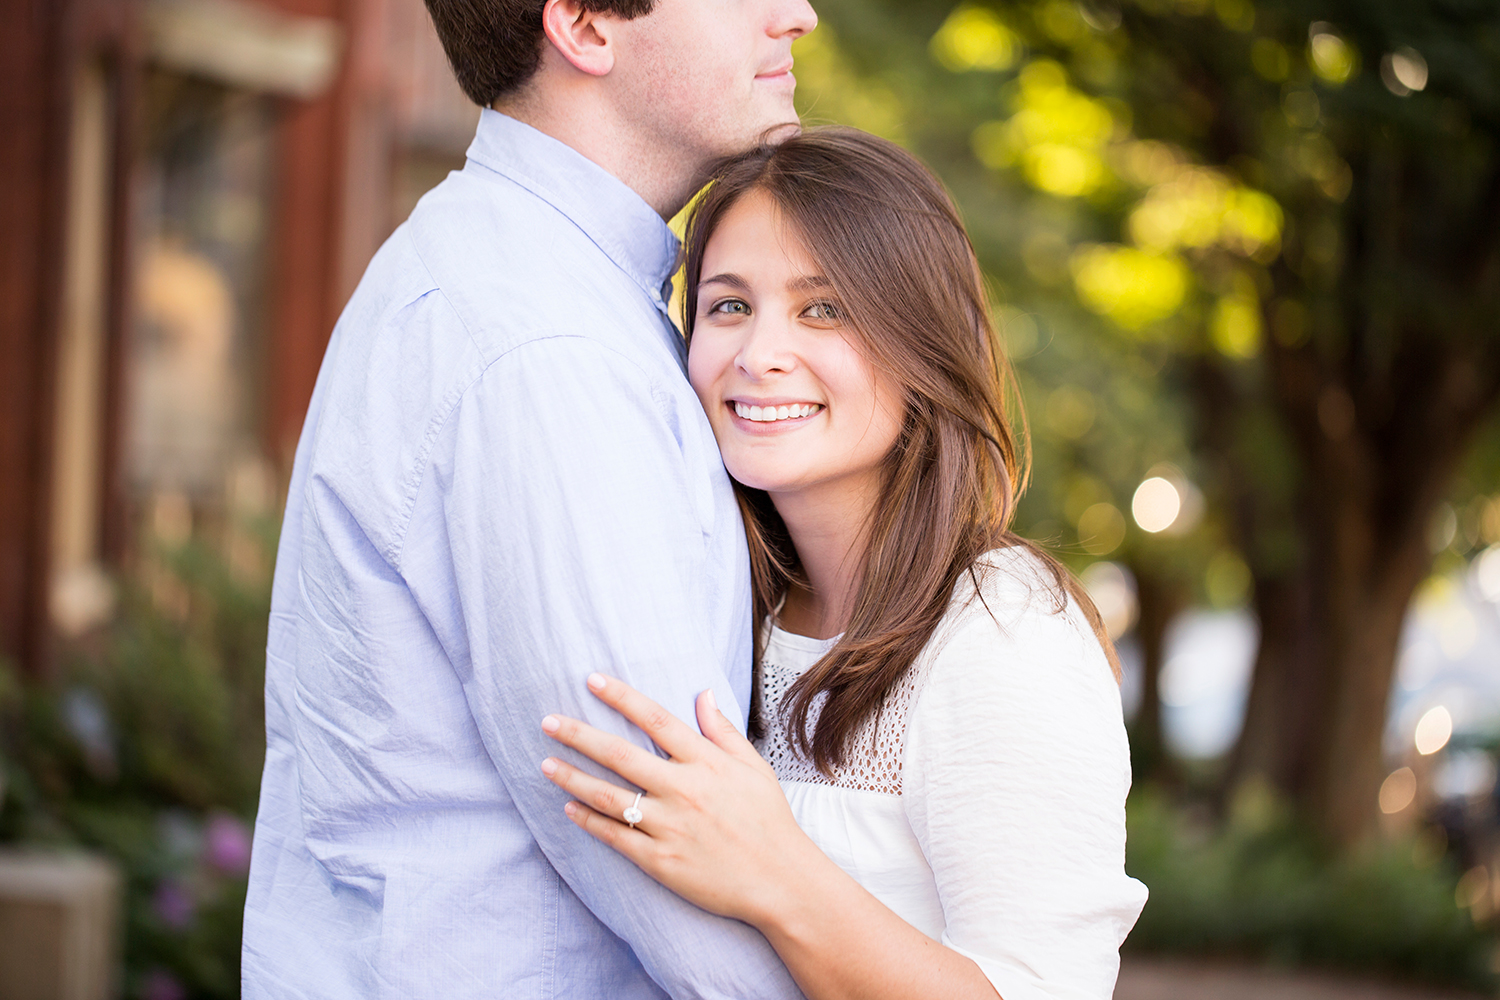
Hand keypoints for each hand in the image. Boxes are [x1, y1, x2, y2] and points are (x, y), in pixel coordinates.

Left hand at [540, 674, 818, 926]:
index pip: (655, 719)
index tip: (592, 681)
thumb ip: (722, 731)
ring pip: (609, 797)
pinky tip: (569, 808)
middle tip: (547, 722)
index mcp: (706, 762)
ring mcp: (670, 826)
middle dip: (579, 735)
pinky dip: (589, 821)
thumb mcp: (753, 767)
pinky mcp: (661, 861)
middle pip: (620, 755)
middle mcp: (684, 789)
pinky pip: (615, 837)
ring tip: (545, 764)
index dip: (621, 697)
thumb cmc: (768, 820)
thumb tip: (702, 694)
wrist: (780, 880)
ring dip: (573, 778)